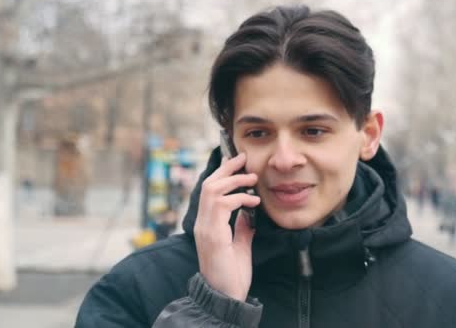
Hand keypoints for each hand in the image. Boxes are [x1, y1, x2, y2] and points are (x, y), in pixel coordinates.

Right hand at [193, 153, 259, 301]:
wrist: (225, 296)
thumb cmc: (232, 275)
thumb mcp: (240, 246)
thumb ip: (242, 229)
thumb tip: (249, 214)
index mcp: (207, 225)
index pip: (210, 192)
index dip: (223, 174)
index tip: (238, 163)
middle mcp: (202, 223)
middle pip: (209, 184)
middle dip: (227, 168)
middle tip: (244, 158)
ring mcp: (205, 228)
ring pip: (213, 190)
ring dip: (233, 180)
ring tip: (251, 178)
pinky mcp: (213, 234)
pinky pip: (222, 205)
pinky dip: (239, 198)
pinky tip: (253, 201)